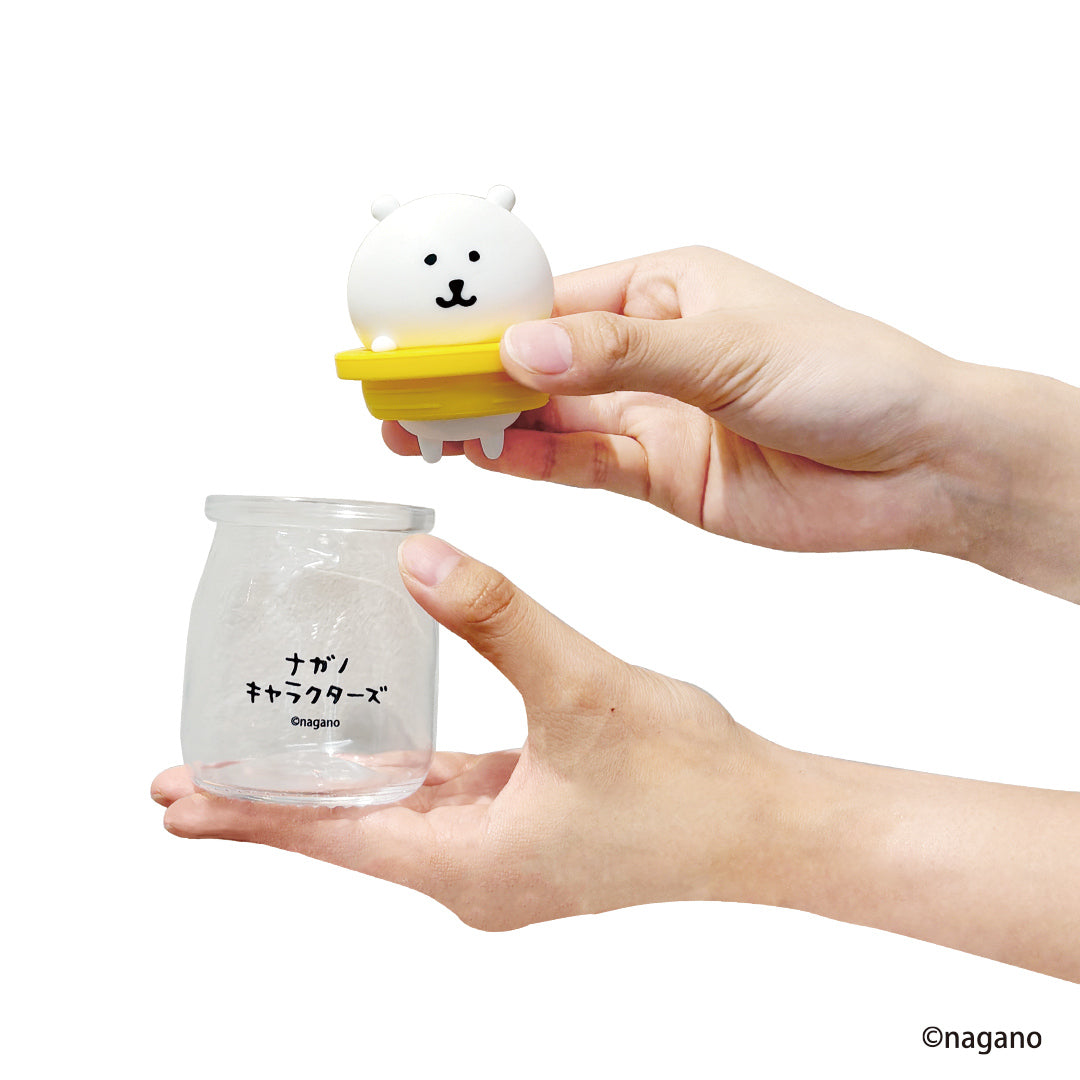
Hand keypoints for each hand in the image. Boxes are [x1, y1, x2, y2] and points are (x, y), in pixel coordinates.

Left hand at [153, 537, 1079, 978]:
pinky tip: (375, 745)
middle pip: (346, 830)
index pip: (330, 835)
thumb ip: (497, 620)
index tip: (174, 796)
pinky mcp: (532, 822)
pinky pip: (442, 796)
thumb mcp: (583, 689)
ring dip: (330, 785)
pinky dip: (397, 770)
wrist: (770, 822)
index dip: (248, 812)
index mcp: (471, 862)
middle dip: (269, 801)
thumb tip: (414, 563)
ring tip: (265, 756)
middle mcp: (476, 869)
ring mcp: (505, 849)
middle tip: (187, 777)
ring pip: (393, 811)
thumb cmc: (691, 782)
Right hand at [384, 247, 1079, 600]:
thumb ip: (622, 355)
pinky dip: (534, 463)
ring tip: (422, 430)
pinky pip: (580, 465)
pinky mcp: (658, 474)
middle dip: (469, 377)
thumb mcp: (730, 350)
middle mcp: (648, 351)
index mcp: (664, 290)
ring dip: (489, 424)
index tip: (422, 336)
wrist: (916, 465)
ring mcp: (650, 415)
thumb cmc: (849, 376)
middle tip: (400, 392)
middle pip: (536, 363)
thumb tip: (524, 351)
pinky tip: (488, 459)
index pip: (549, 302)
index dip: (480, 320)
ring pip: (549, 417)